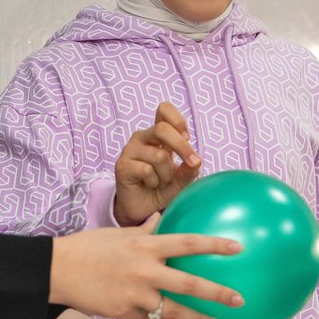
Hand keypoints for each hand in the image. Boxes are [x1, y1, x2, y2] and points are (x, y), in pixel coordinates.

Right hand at [49, 214, 243, 318]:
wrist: (59, 270)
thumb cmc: (87, 246)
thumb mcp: (117, 232)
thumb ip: (143, 229)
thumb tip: (161, 217)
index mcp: (144, 245)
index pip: (188, 242)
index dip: (215, 245)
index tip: (238, 247)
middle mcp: (144, 269)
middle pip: (189, 283)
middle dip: (217, 292)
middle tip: (239, 298)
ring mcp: (136, 294)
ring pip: (175, 311)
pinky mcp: (126, 312)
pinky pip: (152, 317)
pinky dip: (167, 318)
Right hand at [113, 103, 200, 226]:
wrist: (142, 208)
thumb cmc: (162, 188)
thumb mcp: (181, 180)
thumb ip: (189, 170)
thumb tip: (196, 161)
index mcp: (157, 134)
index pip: (164, 110)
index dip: (177, 120)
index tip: (187, 137)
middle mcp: (143, 138)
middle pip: (162, 129)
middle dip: (182, 147)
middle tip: (193, 163)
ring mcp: (130, 150)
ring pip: (159, 156)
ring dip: (166, 175)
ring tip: (160, 182)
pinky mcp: (122, 165)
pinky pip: (147, 170)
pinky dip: (154, 182)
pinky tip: (148, 185)